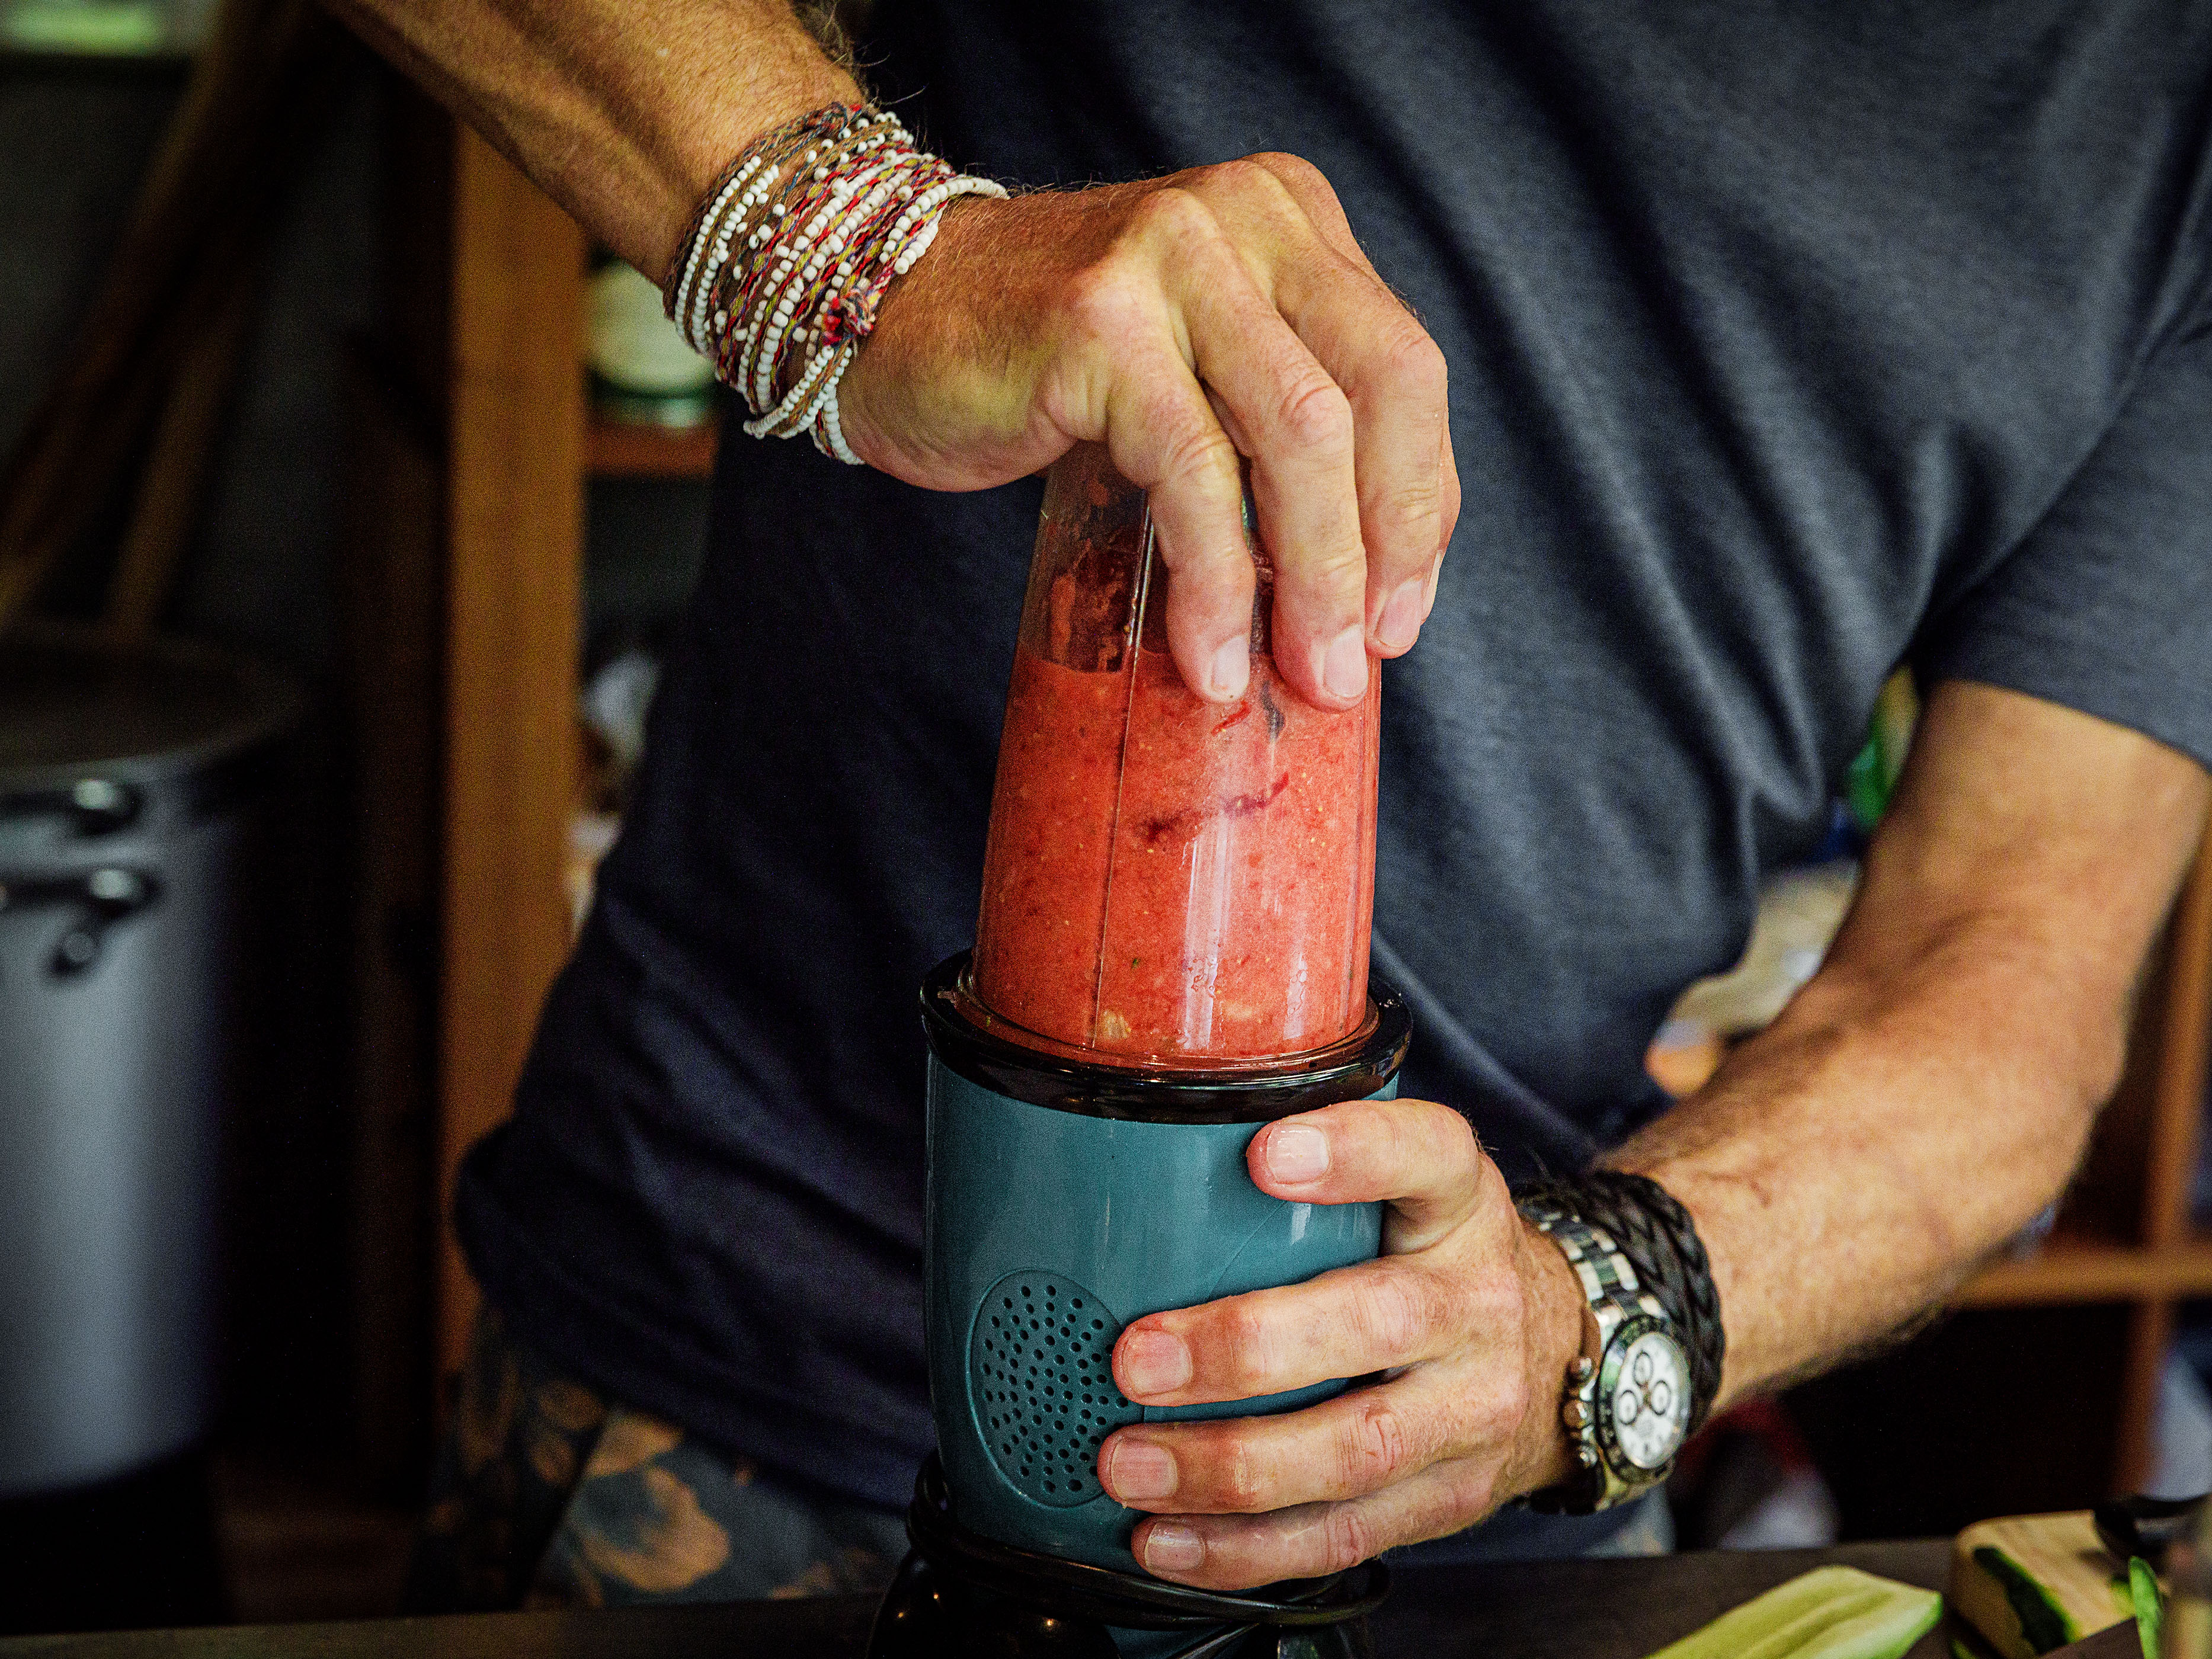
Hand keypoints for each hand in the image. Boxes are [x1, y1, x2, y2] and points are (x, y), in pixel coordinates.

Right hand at [837, 156, 1460, 711]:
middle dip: (1385, 546)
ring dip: (1314, 575)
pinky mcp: (1101, 324)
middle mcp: (1245, 218)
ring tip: (1301, 671)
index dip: (1418, 507)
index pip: (1405, 371)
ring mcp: (1173, 259)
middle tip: (1354, 662)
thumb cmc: (1039, 365)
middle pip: (1381, 391)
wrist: (882, 315)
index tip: (1398, 616)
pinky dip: (1215, 579)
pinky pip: (1194, 470)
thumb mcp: (1191, 372)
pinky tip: (1210, 651)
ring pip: (1300, 432)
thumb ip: (1273, 431)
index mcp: (1289, 221)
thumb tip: (1357, 591)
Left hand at [1094, 1098, 1586, 1590]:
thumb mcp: (1403, 1184)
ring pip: (1356, 1448)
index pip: (1428, 1154)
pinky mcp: (1452, 1497)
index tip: (1263, 1153)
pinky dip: (1248, 1549)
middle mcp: (1478, 1301)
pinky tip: (1172, 1541)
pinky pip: (1347, 1534)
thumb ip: (1312, 1163)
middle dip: (1245, 1349)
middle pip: (1376, 1324)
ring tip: (1132, 1464)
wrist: (1549, 1354)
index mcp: (1460, 1202)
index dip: (1352, 1151)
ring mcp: (1472, 1409)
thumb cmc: (1429, 1255)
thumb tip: (1152, 1157)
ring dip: (1230, 1467)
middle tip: (1138, 1360)